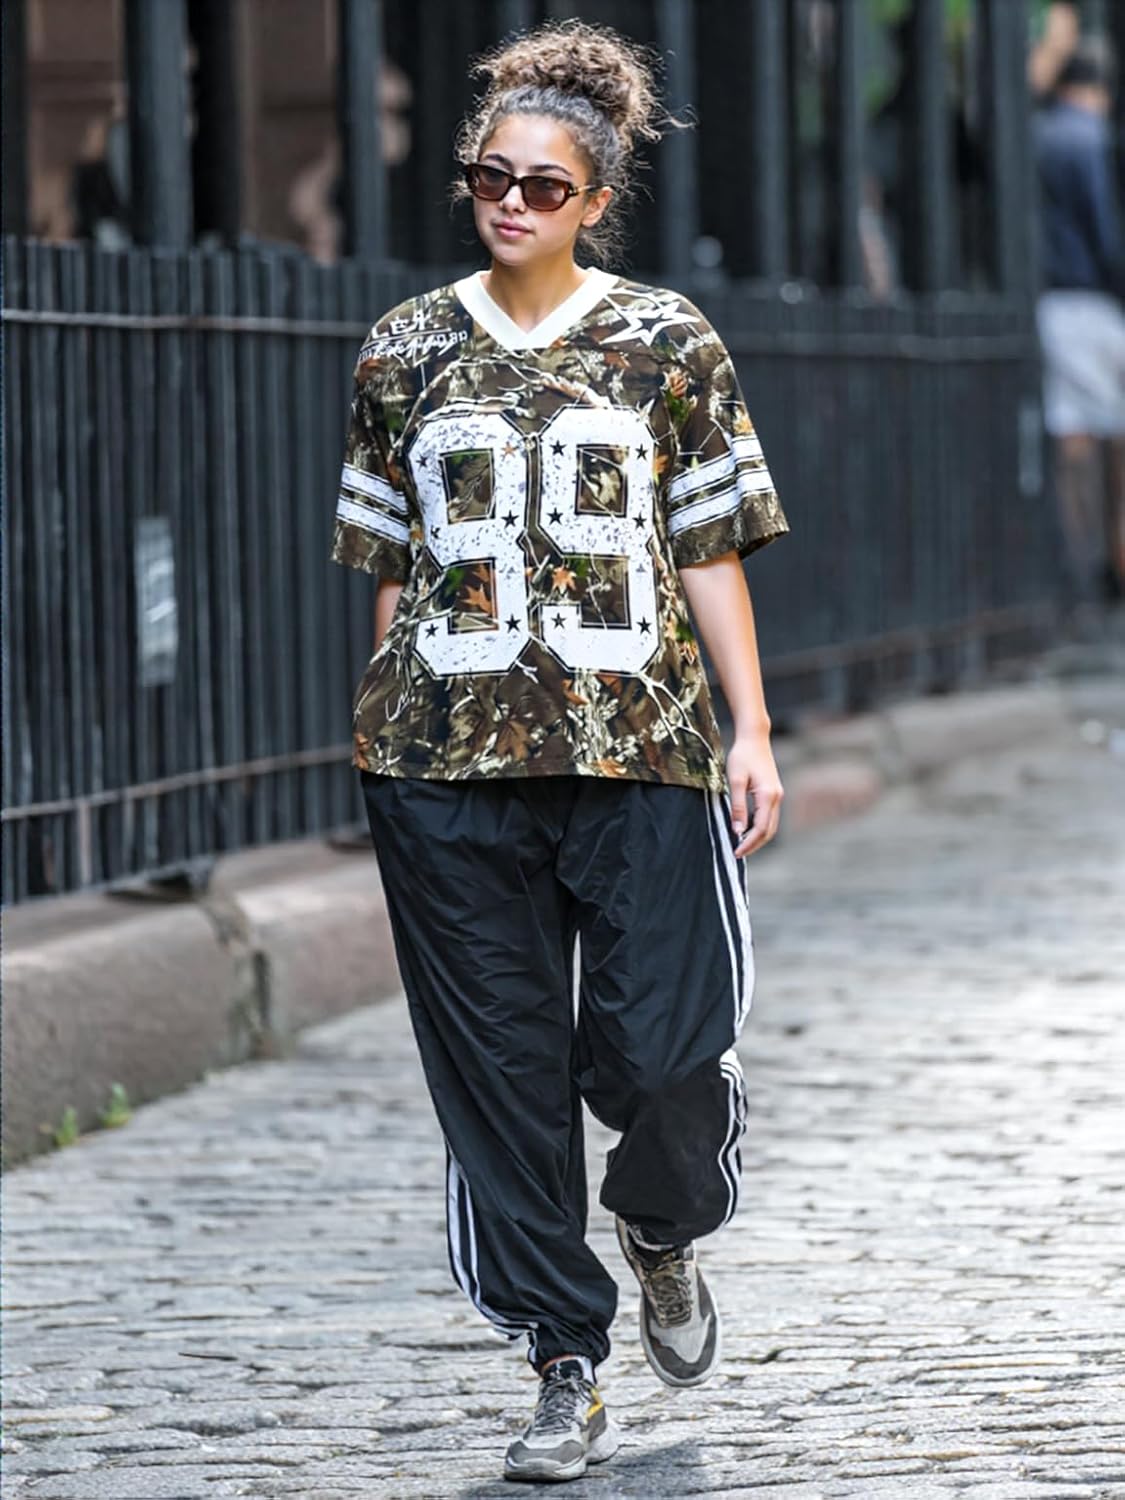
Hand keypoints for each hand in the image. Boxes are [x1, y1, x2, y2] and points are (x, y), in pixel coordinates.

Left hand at [726, 734, 783, 858]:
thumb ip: (737, 806)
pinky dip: (759, 827)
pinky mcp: (773, 792)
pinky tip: (746, 829)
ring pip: (770, 825)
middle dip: (754, 844)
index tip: (736, 852)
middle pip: (769, 831)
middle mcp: (777, 797)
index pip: (761, 828)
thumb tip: (737, 830)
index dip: (749, 843)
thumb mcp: (735, 780)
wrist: (754, 738)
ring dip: (757, 837)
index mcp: (768, 795)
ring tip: (740, 844)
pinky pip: (769, 816)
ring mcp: (777, 795)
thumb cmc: (742, 756)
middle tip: (737, 853)